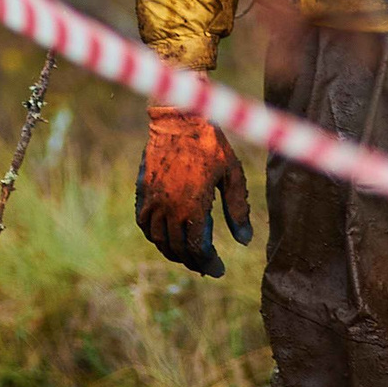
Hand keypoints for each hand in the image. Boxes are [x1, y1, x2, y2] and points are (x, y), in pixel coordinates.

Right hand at [134, 105, 253, 276]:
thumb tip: (244, 241)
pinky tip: (163, 237)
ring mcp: (153, 199)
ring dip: (172, 251)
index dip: (208, 263)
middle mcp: (170, 208)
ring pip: (158, 239)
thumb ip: (238, 207)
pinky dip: (153, 235)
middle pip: (177, 248)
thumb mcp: (232, 173)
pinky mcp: (143, 190)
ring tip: (186, 255)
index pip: (197, 248)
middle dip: (192, 261)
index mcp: (194, 206)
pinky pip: (143, 222)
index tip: (219, 269)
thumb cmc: (210, 143)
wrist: (179, 117)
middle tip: (205, 266)